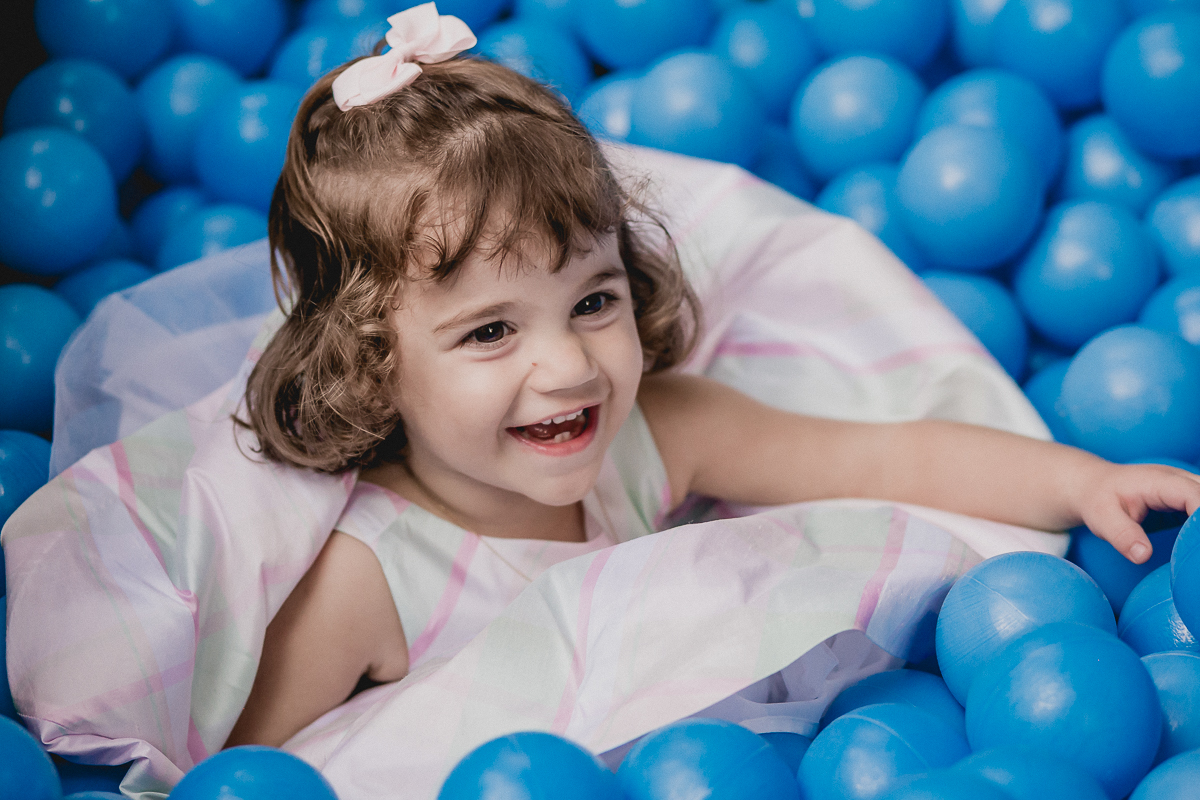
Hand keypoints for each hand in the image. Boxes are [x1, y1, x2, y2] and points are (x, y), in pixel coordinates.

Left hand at [1074, 462, 1199, 563]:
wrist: (1094, 485)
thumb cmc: (1098, 500)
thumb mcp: (1101, 518)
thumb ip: (1122, 535)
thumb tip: (1143, 556)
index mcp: (1160, 481)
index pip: (1193, 495)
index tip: (1197, 546)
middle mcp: (1178, 479)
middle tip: (1195, 553)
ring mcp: (1185, 486)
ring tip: (1194, 552)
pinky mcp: (1188, 497)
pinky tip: (1195, 546)